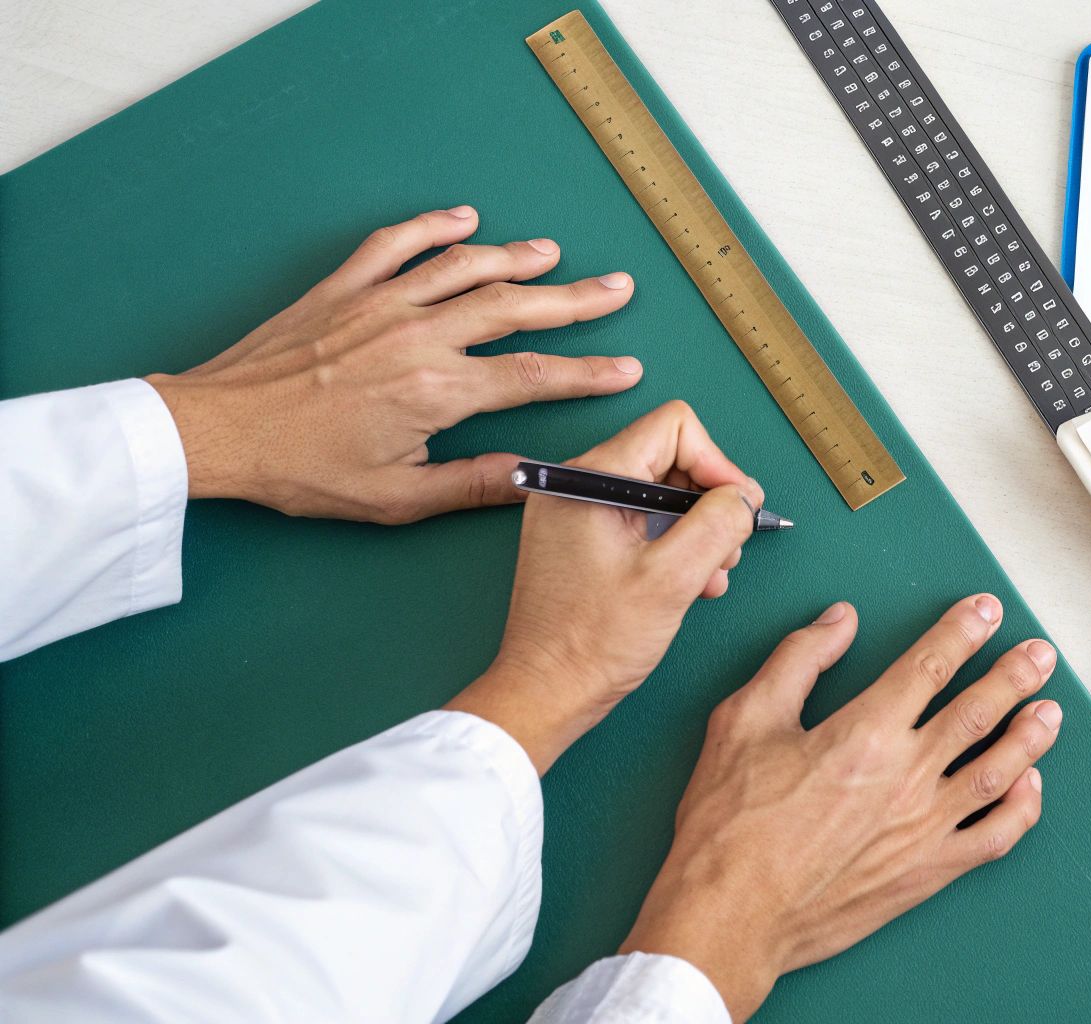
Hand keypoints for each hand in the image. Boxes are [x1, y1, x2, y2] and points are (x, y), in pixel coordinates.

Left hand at [146, 206, 644, 523]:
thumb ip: (472, 484)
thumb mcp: (395, 499)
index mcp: (436, 391)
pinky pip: (397, 242)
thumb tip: (534, 478)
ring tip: (555, 253)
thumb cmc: (300, 470)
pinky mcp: (343, 288)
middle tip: (619, 288)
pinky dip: (433, 226)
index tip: (627, 369)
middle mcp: (417, 336)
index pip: (534, 377)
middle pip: (515, 308)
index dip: (588, 373)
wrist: (216, 430)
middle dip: (575, 300)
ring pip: (465, 267)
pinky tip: (464, 217)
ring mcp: (380, 304)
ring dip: (517, 257)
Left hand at [446, 401, 761, 772]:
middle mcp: (579, 484)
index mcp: (590, 479)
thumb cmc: (592, 643)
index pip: (675, 428)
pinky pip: (644, 521)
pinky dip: (676, 545)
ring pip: (663, 493)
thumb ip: (717, 523)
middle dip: (711, 501)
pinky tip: (694, 583)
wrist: (545, 692)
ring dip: (700, 529)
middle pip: (672, 458)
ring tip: (714, 574)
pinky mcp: (584, 539)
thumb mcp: (672, 579)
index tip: (738, 509)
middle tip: (730, 549)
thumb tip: (744, 495)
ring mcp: (579, 512)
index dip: (718, 465)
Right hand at [621, 595, 1063, 1019]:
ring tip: (1050, 710)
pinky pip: (994, 837)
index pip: (930, 665)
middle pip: (978, 711)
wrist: (730, 915)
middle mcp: (906, 776)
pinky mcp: (927, 872)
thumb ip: (798, 660)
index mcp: (865, 732)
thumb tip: (840, 622)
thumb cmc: (729, 825)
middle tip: (1039, 654)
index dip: (963, 631)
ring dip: (1029, 736)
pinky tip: (1029, 787)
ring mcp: (923, 828)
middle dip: (1014, 675)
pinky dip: (1021, 810)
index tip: (987, 611)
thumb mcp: (744, 720)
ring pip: (998, 770)